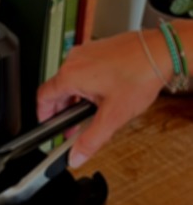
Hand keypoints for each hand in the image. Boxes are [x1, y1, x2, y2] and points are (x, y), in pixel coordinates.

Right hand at [37, 31, 167, 167]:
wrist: (161, 51)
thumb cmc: (140, 75)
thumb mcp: (113, 116)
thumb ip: (91, 140)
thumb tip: (76, 156)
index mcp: (69, 76)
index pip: (42, 98)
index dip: (44, 116)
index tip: (50, 126)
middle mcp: (73, 61)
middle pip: (57, 89)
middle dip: (64, 109)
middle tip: (75, 125)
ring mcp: (84, 52)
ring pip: (71, 79)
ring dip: (76, 96)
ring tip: (93, 109)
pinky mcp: (96, 48)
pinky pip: (83, 68)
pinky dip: (87, 82)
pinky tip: (104, 92)